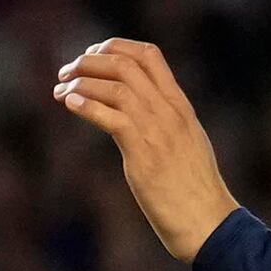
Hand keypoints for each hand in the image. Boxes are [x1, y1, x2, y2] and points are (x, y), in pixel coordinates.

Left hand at [52, 36, 238, 261]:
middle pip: (124, 64)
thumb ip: (166, 124)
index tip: (92, 56)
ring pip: (114, 87)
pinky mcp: (143, 153)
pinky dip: (85, 106)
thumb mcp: (187, 145)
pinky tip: (70, 105)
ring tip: (60, 92)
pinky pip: (110, 117)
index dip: (115, 47)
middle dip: (88, 62)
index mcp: (180, 106)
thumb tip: (139, 117)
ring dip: (80, 83)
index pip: (149, 54)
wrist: (209, 223)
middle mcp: (169, 112)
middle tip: (66, 73)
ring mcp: (157, 131)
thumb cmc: (195, 191)